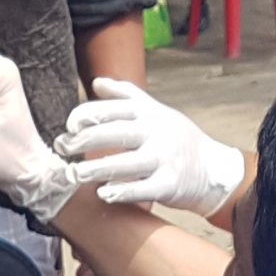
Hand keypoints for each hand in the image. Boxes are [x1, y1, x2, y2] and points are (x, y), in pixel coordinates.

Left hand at [55, 77, 246, 214]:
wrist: (212, 169)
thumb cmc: (175, 138)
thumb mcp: (155, 110)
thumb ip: (125, 95)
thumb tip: (96, 82)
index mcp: (149, 113)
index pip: (113, 109)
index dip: (87, 116)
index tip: (69, 126)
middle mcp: (156, 132)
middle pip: (116, 133)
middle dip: (85, 140)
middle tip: (63, 149)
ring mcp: (164, 159)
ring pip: (126, 163)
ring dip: (97, 169)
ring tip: (74, 174)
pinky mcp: (169, 184)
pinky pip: (142, 188)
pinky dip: (122, 191)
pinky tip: (103, 193)